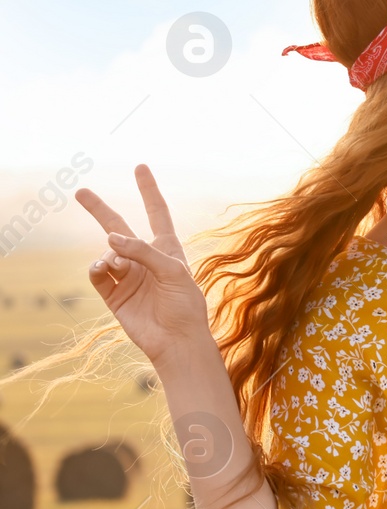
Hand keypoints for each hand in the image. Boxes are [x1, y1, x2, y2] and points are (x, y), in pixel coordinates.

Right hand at [76, 164, 212, 373]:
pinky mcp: (113, 293)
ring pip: (108, 252)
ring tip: (120, 266)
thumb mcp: (173, 271)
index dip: (149, 191)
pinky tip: (103, 268)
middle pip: (118, 227)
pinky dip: (97, 266)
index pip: (157, 213)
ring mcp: (127, 276)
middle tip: (80, 191)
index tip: (140, 168)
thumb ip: (143, 250)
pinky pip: (97, 272)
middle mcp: (144, 259)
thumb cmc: (184, 305)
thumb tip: (109, 237)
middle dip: (99, 209)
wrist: (176, 340)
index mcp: (166, 249)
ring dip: (111, 254)